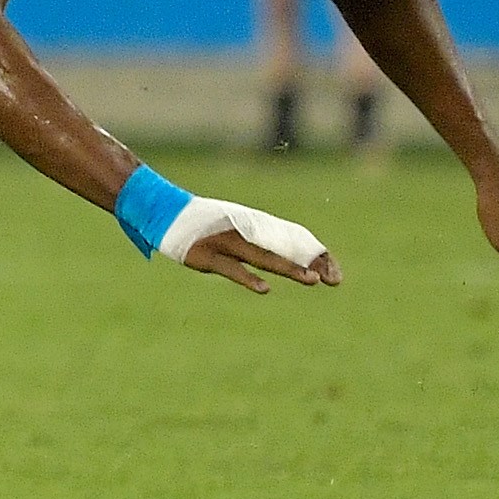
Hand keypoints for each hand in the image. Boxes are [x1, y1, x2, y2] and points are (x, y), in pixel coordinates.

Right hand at [160, 195, 341, 293]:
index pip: (293, 241)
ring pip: (263, 258)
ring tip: (312, 281)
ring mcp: (226, 243)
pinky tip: (265, 288)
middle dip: (310, 265)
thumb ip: (255, 244)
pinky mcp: (207, 256)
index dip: (314, 256)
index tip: (335, 273)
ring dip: (288, 269)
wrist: (163, 210)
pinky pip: (231, 268)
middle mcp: (246, 233)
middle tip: (335, 280)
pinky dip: (247, 278)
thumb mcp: (232, 231)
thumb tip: (278, 262)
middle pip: (284, 250)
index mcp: (254, 228)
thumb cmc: (199, 224)